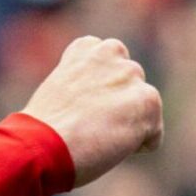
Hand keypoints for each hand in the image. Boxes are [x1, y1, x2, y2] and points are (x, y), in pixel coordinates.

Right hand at [20, 35, 162, 186]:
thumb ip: (86, 85)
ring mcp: (131, 75)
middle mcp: (112, 51)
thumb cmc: (44, 129)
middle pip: (130, 88)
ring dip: (128, 126)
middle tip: (90, 125)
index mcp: (87, 48)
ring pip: (144, 111)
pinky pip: (153, 135)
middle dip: (119, 107)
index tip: (80, 108)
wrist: (42, 143)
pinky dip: (137, 147)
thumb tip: (103, 106)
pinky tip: (108, 146)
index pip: (111, 67)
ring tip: (98, 135)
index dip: (100, 94)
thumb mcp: (60, 92)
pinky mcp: (148, 100)